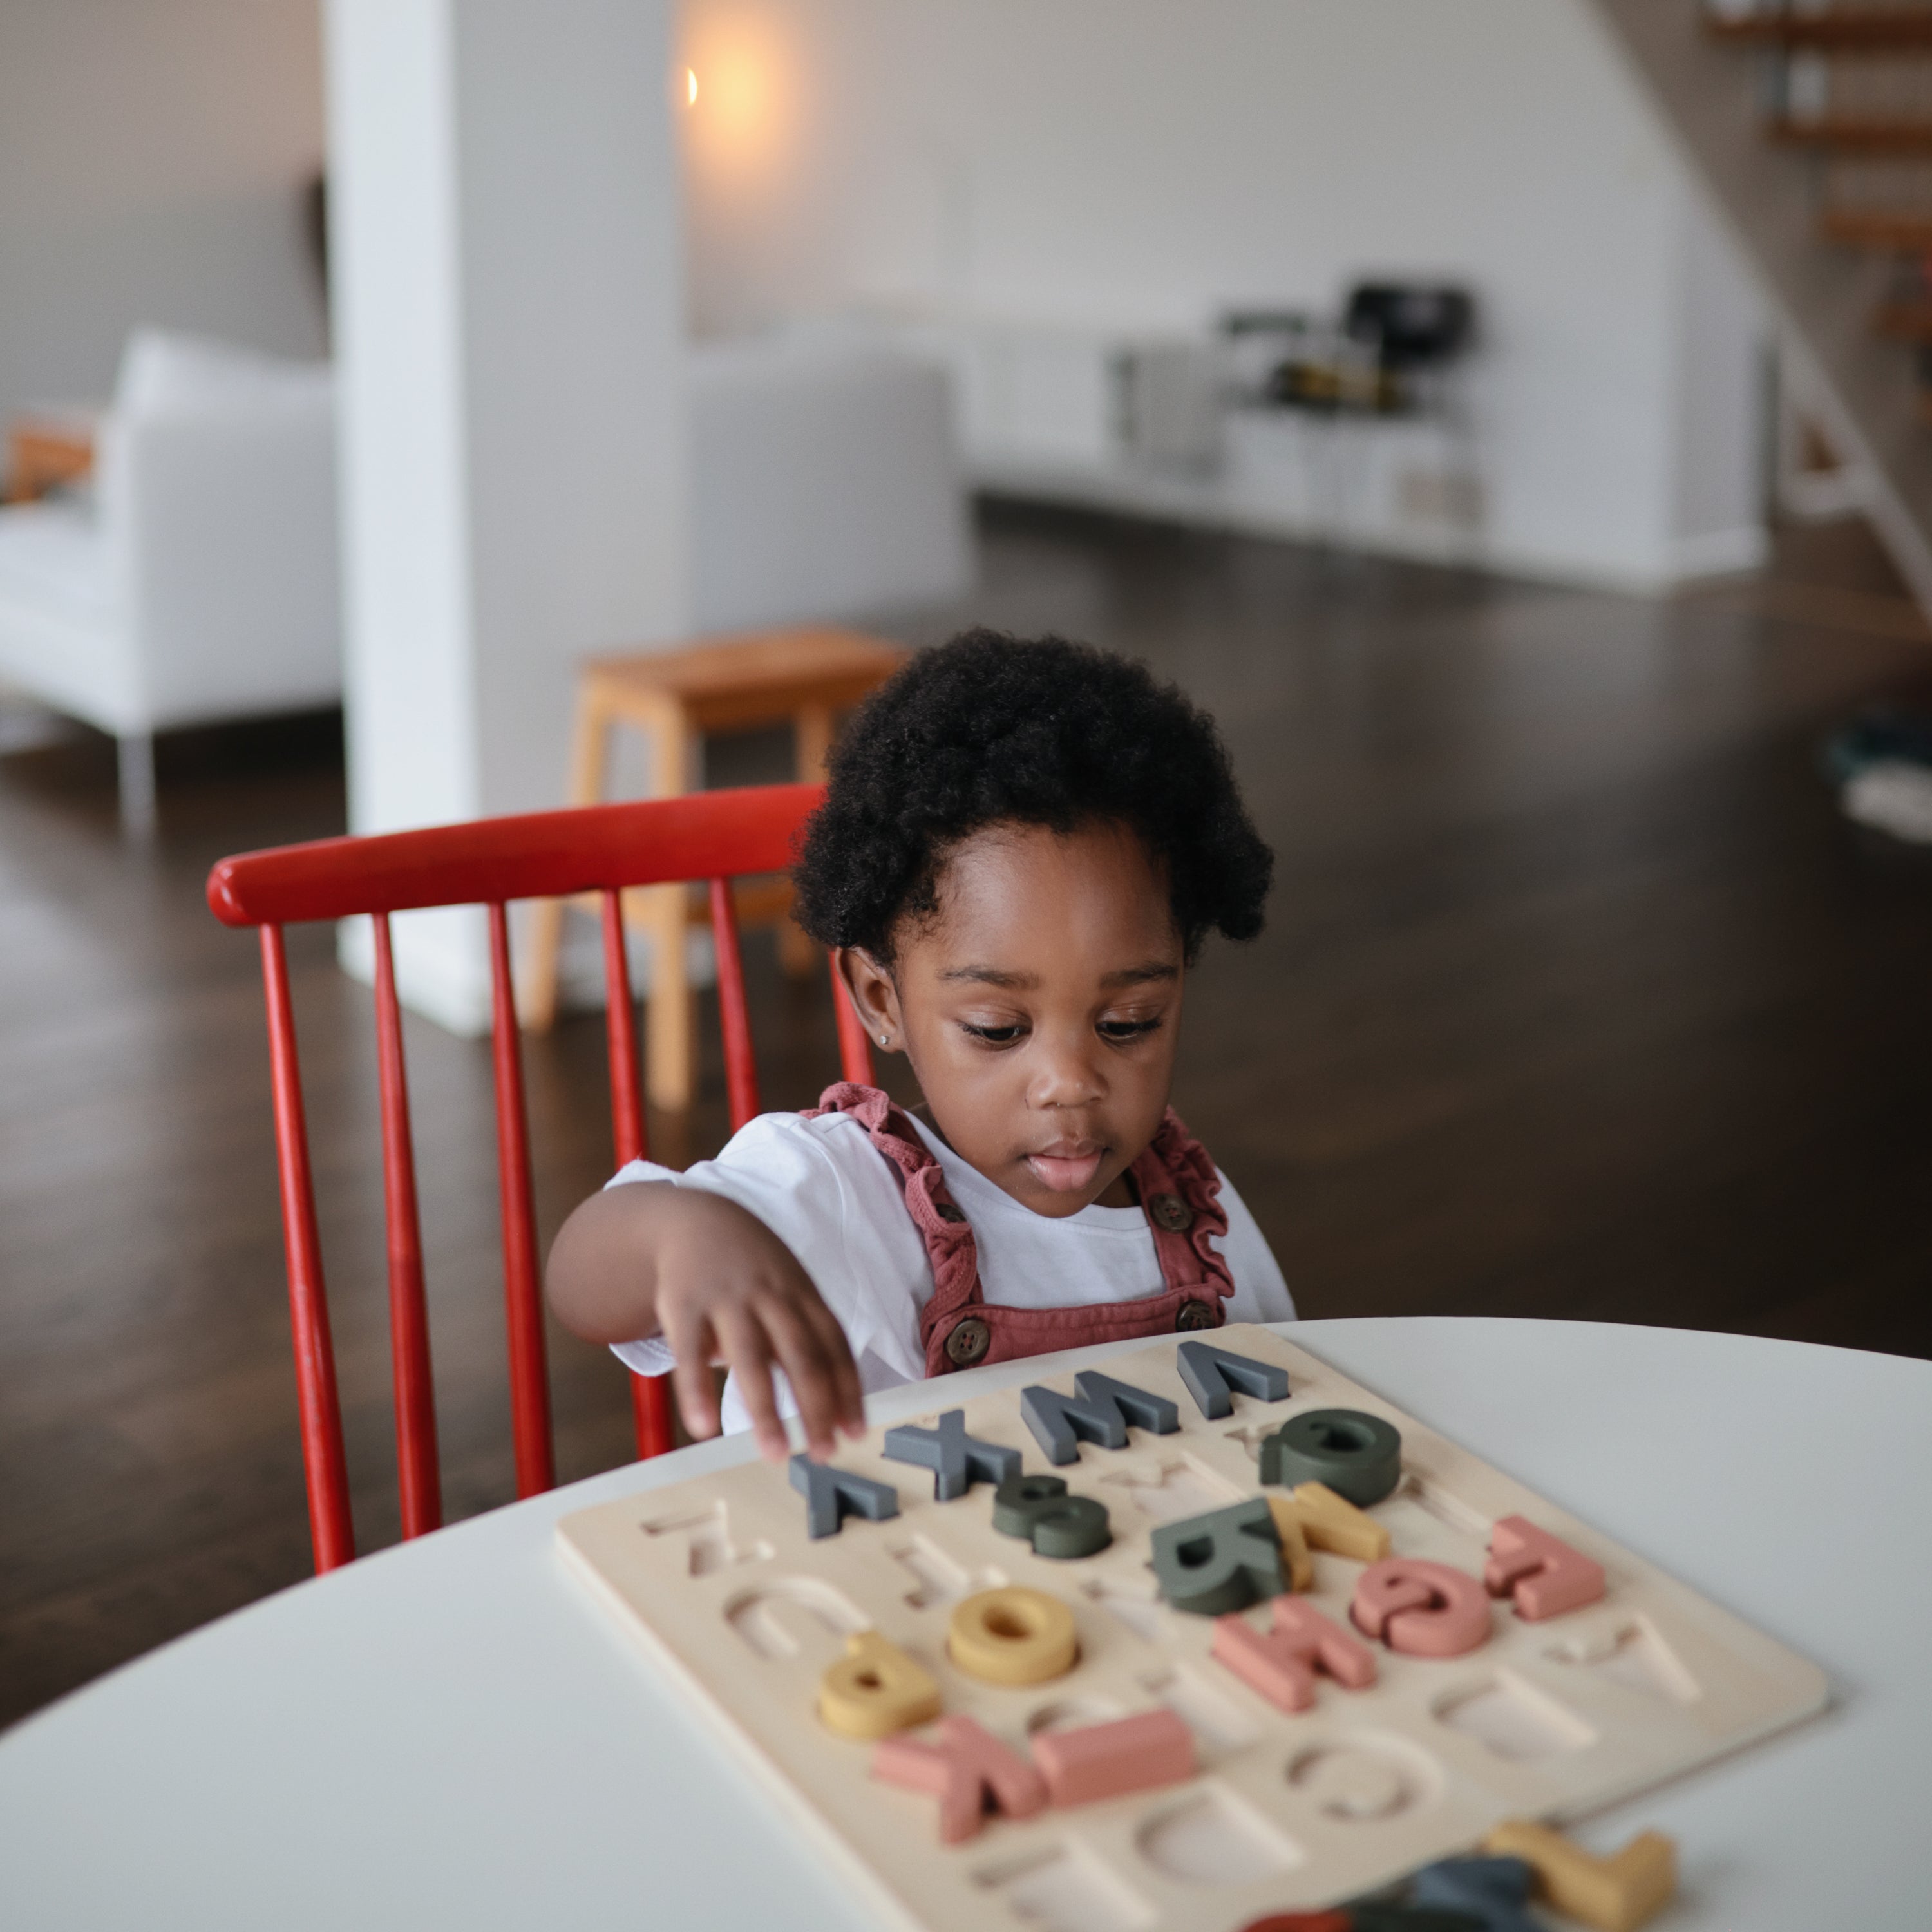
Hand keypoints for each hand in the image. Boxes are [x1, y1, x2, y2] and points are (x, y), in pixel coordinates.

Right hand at [546, 1183, 866, 1463]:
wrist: (694, 1218)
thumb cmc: (752, 1267)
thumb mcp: (788, 1286)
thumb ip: (806, 1334)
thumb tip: (833, 1399)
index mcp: (802, 1294)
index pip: (834, 1346)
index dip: (848, 1389)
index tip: (856, 1431)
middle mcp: (771, 1295)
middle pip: (801, 1355)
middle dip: (817, 1406)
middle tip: (825, 1451)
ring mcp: (728, 1299)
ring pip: (752, 1358)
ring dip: (765, 1410)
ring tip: (776, 1453)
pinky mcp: (684, 1304)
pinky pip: (691, 1353)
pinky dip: (697, 1392)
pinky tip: (703, 1428)